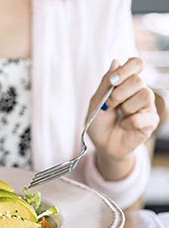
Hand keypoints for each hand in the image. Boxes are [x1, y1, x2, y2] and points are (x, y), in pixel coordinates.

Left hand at [87, 58, 158, 179]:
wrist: (103, 145)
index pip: (136, 63)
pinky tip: (125, 126)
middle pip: (138, 80)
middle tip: (110, 105)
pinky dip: (129, 122)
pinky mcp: (151, 122)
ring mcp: (147, 106)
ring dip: (126, 106)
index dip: (127, 68)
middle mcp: (139, 91)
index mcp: (126, 83)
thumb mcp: (96, 102)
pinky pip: (144, 117)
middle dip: (119, 93)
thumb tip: (115, 61)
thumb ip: (105, 84)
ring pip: (145, 94)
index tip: (113, 80)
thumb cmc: (99, 123)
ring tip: (119, 115)